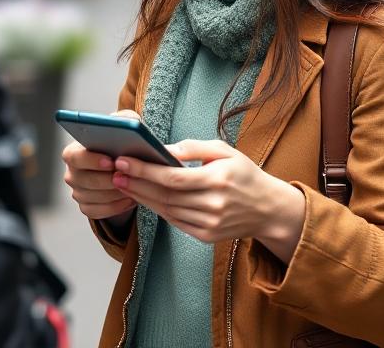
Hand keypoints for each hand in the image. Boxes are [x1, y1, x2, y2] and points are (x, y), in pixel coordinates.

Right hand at [61, 110, 138, 220]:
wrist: (123, 165)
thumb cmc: (121, 142)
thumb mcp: (124, 125)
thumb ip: (124, 120)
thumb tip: (127, 123)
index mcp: (74, 152)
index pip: (73, 156)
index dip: (91, 160)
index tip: (111, 161)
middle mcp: (71, 173)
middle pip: (83, 180)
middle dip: (107, 179)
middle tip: (127, 177)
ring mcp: (77, 192)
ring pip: (93, 197)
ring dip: (114, 193)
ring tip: (134, 187)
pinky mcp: (86, 207)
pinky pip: (98, 211)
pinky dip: (115, 207)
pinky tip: (130, 199)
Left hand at [111, 139, 304, 258]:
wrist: (268, 209)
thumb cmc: (244, 174)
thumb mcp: (225, 151)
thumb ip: (194, 147)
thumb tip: (164, 148)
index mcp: (218, 180)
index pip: (173, 178)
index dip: (144, 171)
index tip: (123, 160)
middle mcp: (213, 205)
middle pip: (165, 196)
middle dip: (136, 183)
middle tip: (114, 172)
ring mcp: (209, 224)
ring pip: (166, 210)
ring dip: (141, 197)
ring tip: (123, 183)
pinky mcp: (206, 236)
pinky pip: (174, 222)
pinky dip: (157, 209)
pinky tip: (143, 197)